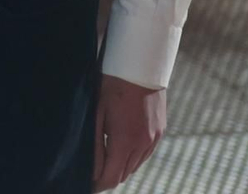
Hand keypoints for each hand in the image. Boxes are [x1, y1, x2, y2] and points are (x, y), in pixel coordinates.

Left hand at [94, 74, 166, 189]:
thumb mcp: (97, 114)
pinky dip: (133, 156)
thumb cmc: (111, 85)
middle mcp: (143, 144)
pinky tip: (122, 148)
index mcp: (125, 141)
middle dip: (108, 176)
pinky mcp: (160, 131)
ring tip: (105, 161)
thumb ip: (95, 144)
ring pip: (135, 165)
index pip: (112, 177)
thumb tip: (92, 170)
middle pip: (124, 174)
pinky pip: (145, 153)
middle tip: (93, 174)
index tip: (88, 185)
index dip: (98, 184)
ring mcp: (154, 138)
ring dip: (121, 166)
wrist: (140, 65)